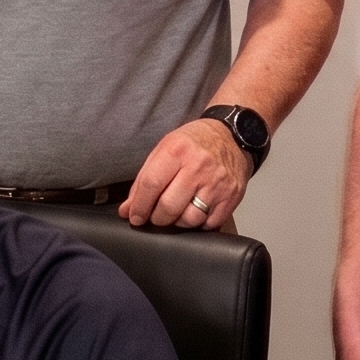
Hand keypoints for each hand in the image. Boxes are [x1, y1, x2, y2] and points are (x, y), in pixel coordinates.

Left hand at [122, 119, 247, 231]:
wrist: (232, 135)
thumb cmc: (195, 143)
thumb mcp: (165, 149)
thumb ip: (144, 179)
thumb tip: (128, 209)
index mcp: (177, 150)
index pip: (151, 185)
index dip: (139, 206)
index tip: (134, 217)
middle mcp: (198, 166)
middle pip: (169, 207)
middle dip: (156, 218)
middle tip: (155, 216)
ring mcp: (217, 183)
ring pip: (190, 219)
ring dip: (178, 222)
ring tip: (177, 212)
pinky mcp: (232, 196)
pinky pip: (210, 223)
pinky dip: (199, 223)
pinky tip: (196, 211)